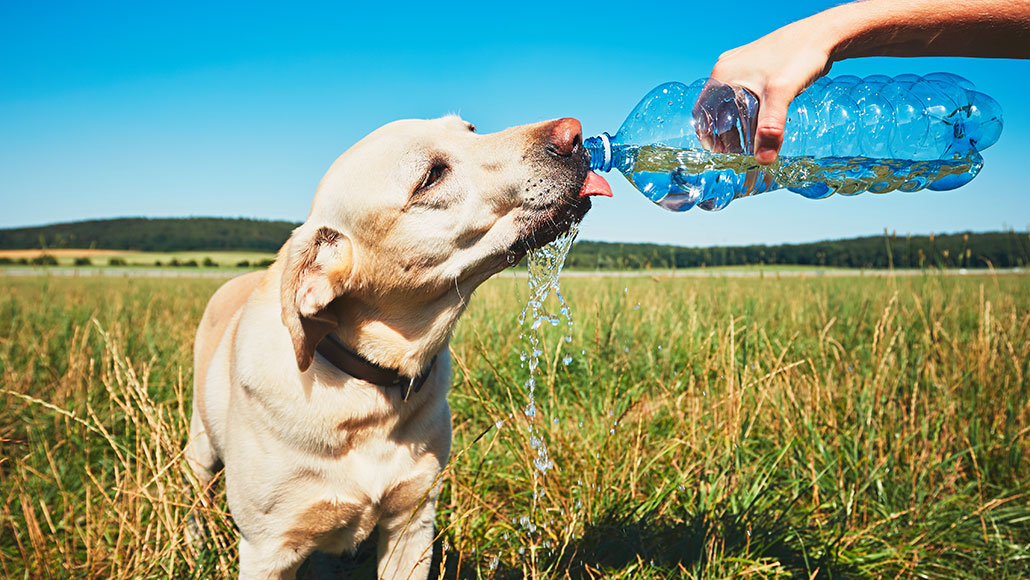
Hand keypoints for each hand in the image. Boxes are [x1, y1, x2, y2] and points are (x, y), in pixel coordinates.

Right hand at [707, 17, 835, 163]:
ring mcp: (742, 67)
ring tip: (750, 142)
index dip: (708, 135)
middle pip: (717, 109)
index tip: (719, 154)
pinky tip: (762, 122)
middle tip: (737, 153)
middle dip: (724, 133)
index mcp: (723, 74)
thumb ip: (770, 128)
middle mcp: (728, 69)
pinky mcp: (757, 68)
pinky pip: (745, 95)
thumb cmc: (799, 55)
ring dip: (738, 123)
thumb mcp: (781, 94)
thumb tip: (763, 160)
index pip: (703, 112)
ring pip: (732, 103)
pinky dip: (749, 112)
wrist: (823, 35)